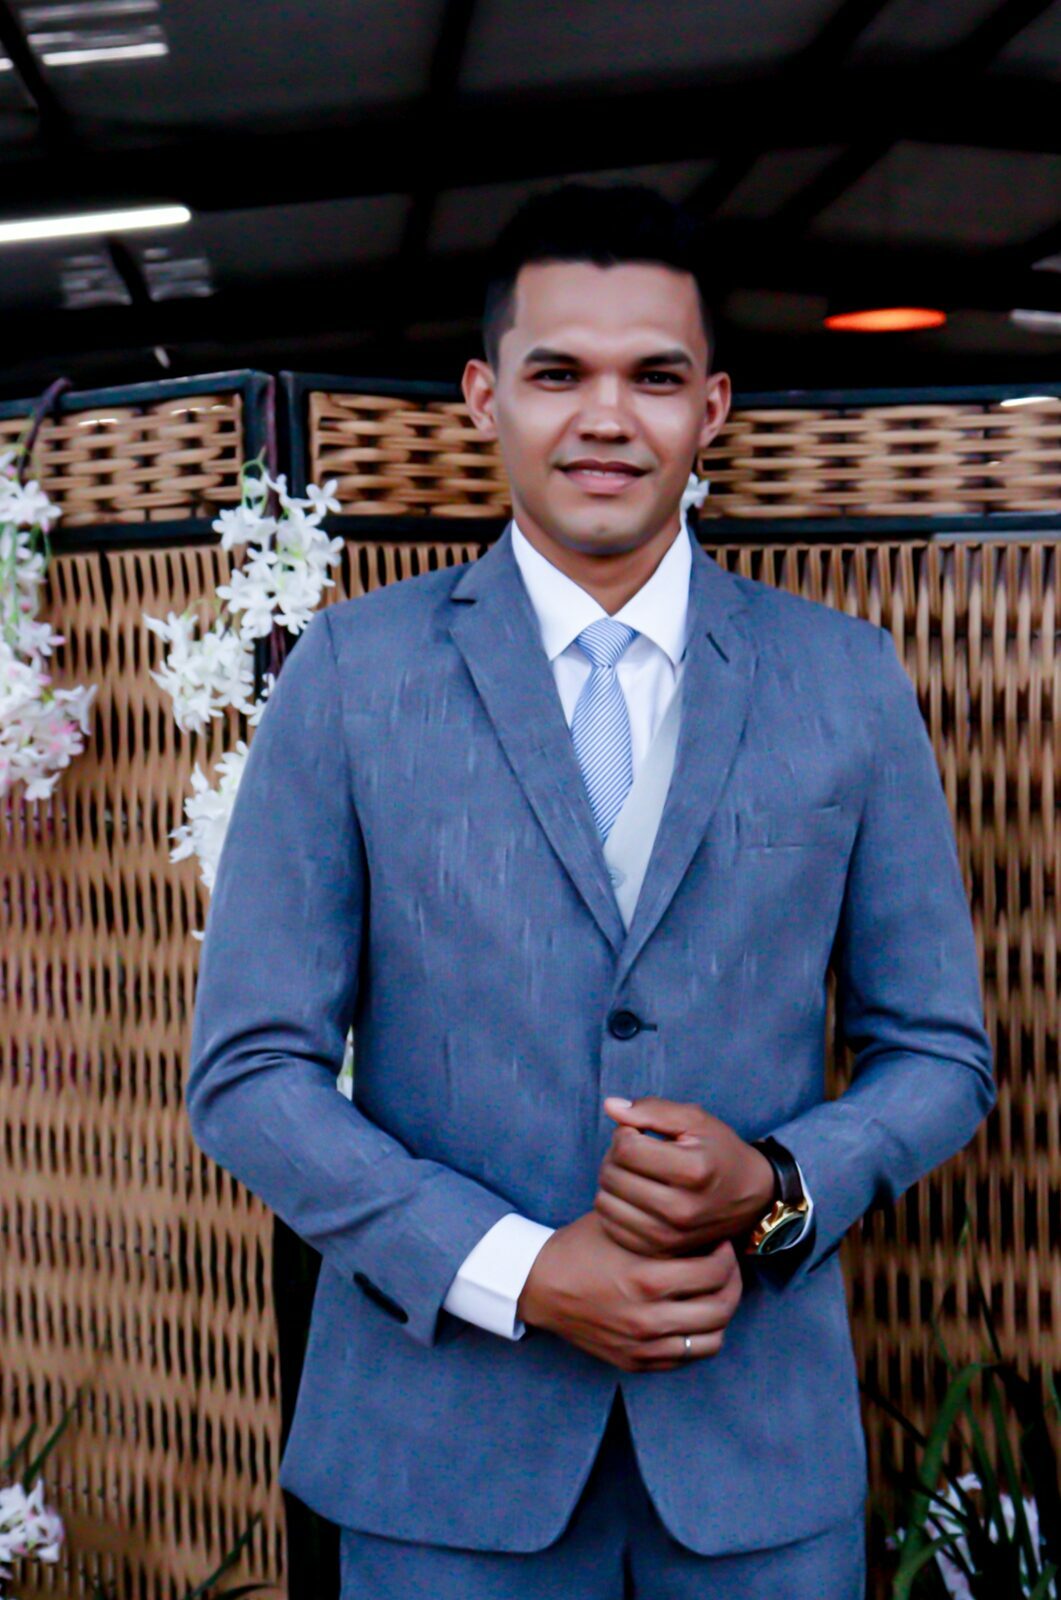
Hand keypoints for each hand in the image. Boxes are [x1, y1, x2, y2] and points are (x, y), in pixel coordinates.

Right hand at [517, 1210, 741, 1371]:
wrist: (539, 1285)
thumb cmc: (581, 1247)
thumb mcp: (622, 1226)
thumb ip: (663, 1229)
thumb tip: (705, 1226)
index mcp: (645, 1280)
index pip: (714, 1273)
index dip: (726, 1255)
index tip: (720, 1243)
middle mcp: (647, 1319)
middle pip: (721, 1309)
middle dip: (732, 1283)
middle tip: (726, 1267)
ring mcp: (642, 1346)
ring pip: (710, 1341)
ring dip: (720, 1315)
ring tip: (713, 1294)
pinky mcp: (634, 1362)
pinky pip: (685, 1358)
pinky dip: (697, 1337)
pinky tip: (691, 1315)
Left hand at [594, 1096, 775, 1258]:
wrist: (750, 1195)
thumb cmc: (718, 1151)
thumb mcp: (694, 1120)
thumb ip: (651, 1110)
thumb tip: (610, 1106)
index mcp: (692, 1170)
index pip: (626, 1149)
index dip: (624, 1133)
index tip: (639, 1133)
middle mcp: (681, 1209)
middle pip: (612, 1176)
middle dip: (614, 1157)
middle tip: (633, 1152)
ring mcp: (671, 1235)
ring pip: (606, 1204)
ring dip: (610, 1184)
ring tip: (631, 1174)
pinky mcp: (661, 1251)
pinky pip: (612, 1229)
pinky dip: (613, 1209)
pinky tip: (630, 1196)